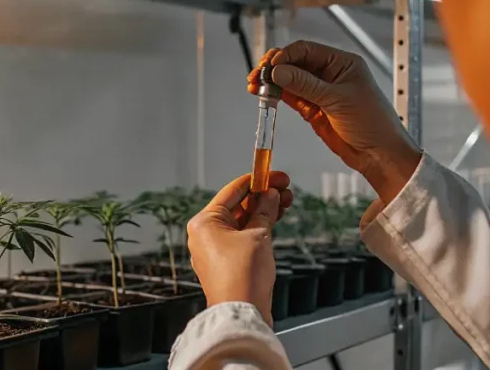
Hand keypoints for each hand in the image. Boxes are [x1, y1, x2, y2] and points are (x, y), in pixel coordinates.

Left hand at [187, 172, 292, 325]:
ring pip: (241, 221)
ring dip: (263, 212)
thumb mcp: (258, 234)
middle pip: (237, 205)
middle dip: (263, 196)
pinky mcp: (225, 262)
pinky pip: (242, 237)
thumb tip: (270, 195)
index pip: (233, 190)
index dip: (258, 179)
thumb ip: (264, 211)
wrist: (242, 313)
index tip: (276, 175)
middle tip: (285, 190)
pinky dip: (258, 228)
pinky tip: (274, 221)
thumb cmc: (243, 275)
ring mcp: (214, 249)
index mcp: (204, 222)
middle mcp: (204, 234)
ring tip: (285, 203)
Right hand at [248, 41, 421, 202]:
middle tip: (257, 75)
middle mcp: (330, 73)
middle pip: (295, 63)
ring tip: (254, 86)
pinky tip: (265, 95)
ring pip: (290, 80)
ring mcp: (320, 91)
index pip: (307, 50)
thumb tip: (278, 71)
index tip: (270, 66)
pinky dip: (277, 95)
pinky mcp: (313, 109)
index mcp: (342, 63)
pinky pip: (291, 97)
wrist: (379, 154)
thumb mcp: (338, 100)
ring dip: (272, 82)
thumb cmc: (373, 122)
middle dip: (274, 68)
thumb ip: (306, 85)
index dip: (286, 56)